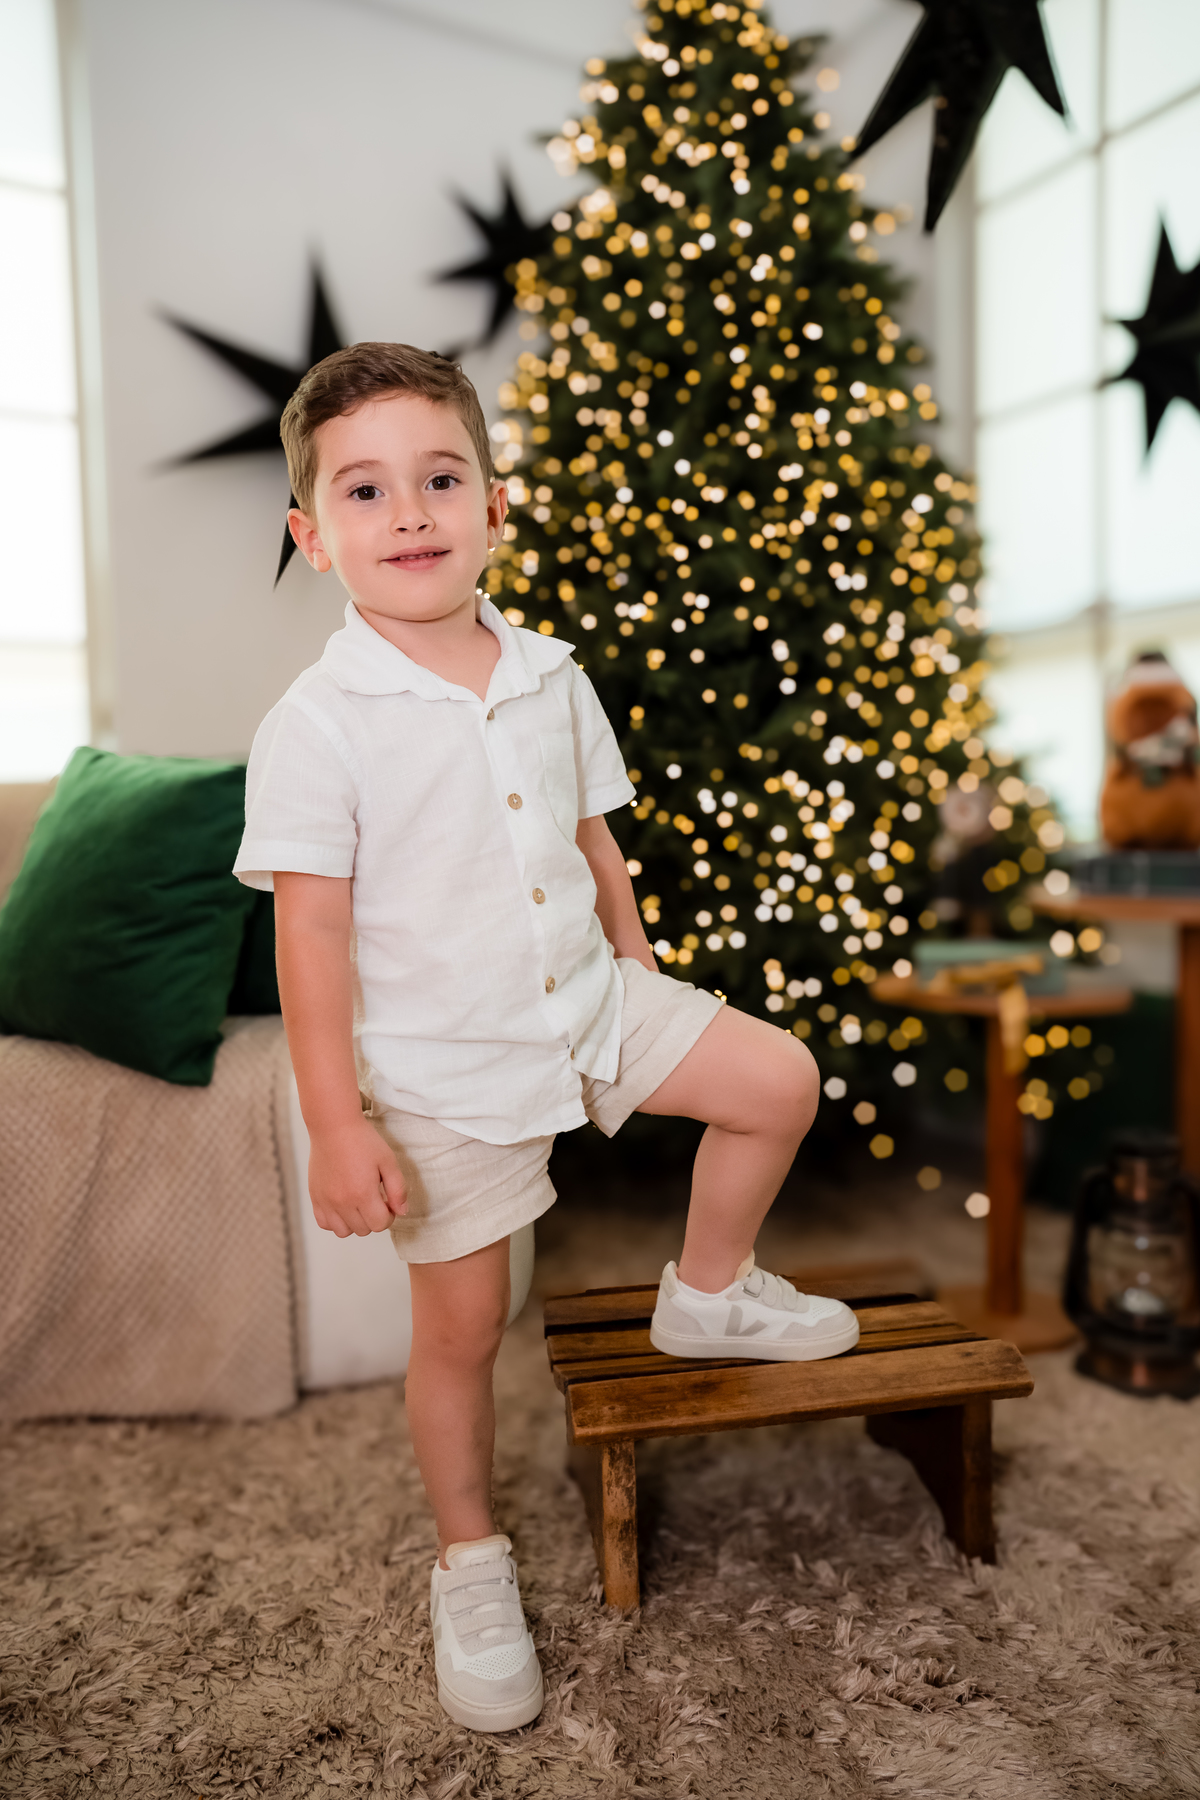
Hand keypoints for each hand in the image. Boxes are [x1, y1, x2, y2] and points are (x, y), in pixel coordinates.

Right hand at [307, 1117, 406, 1237]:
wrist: (333, 1127)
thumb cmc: (362, 1141)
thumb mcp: (389, 1161)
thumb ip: (398, 1190)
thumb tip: (402, 1212)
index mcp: (362, 1193)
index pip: (380, 1225)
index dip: (388, 1215)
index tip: (387, 1202)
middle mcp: (342, 1201)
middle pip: (363, 1230)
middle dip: (373, 1218)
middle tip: (374, 1198)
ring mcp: (326, 1201)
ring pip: (343, 1231)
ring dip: (355, 1222)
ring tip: (358, 1203)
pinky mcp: (315, 1197)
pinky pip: (325, 1223)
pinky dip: (335, 1220)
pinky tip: (343, 1205)